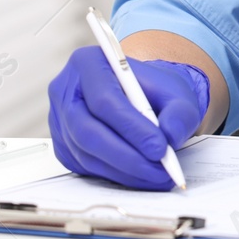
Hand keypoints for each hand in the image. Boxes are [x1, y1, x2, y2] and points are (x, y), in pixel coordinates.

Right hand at [47, 47, 209, 188]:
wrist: (139, 96)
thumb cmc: (152, 90)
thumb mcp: (175, 92)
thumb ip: (178, 112)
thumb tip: (169, 136)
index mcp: (88, 63)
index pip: (105, 100)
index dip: (132, 128)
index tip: (159, 149)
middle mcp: (65, 90)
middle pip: (87, 131)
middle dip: (127, 157)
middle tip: (159, 171)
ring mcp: (59, 119)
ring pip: (86, 153)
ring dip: (124, 170)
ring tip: (156, 175)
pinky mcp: (62, 145)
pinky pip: (84, 166)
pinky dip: (115, 175)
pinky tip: (139, 175)